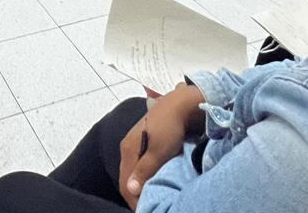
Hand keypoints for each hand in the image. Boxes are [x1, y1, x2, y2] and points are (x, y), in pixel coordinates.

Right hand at [118, 84, 204, 208]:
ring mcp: (136, 143)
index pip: (125, 182)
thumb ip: (144, 170)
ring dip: (142, 184)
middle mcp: (128, 146)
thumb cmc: (171, 126)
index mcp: (128, 149)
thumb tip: (130, 189)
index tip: (144, 209)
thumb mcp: (159, 150)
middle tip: (149, 205)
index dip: (133, 199)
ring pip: (135, 171)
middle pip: (128, 177)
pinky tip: (155, 180)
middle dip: (136, 193)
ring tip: (152, 195)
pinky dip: (146, 175)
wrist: (182, 104)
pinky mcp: (146, 142)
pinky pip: (142, 164)